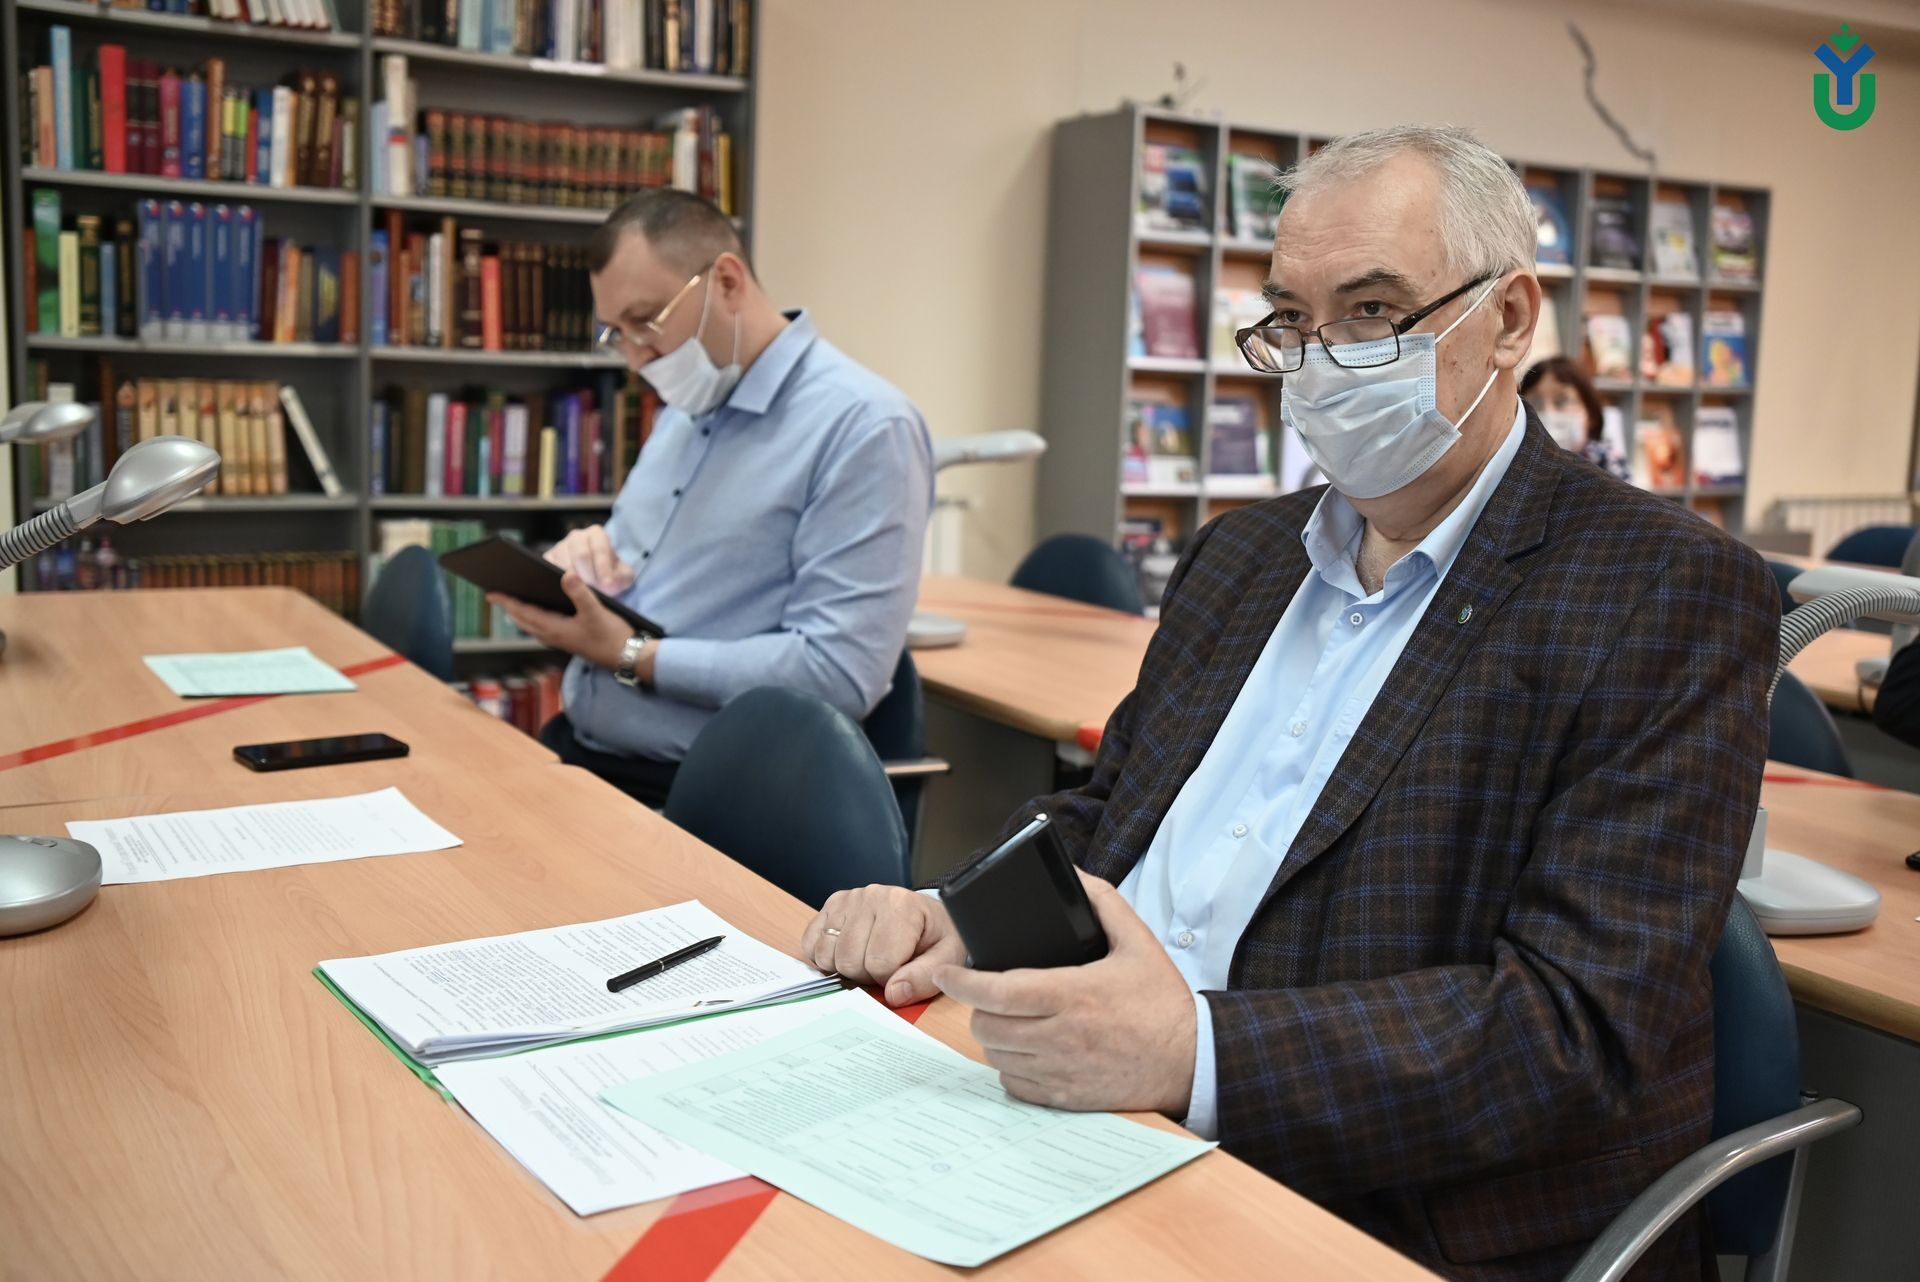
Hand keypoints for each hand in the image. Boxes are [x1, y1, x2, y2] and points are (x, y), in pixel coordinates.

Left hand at [487, 573, 632, 670]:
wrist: (626, 657)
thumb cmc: (611, 635)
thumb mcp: (596, 611)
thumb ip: (580, 592)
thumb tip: (566, 574)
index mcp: (554, 628)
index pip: (523, 612)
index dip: (507, 602)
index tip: (491, 593)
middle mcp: (552, 635)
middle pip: (522, 620)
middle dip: (508, 608)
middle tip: (495, 595)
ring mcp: (559, 640)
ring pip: (531, 626)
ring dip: (519, 615)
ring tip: (511, 602)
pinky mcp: (567, 640)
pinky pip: (541, 629)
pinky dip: (533, 619)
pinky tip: (537, 612)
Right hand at [543, 524, 633, 593]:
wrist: (597, 580)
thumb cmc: (612, 575)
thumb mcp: (623, 576)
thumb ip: (621, 578)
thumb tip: (608, 585)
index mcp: (597, 535)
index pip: (600, 549)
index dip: (604, 568)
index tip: (607, 586)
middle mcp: (577, 537)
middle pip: (580, 555)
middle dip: (588, 576)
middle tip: (594, 593)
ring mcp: (560, 547)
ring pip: (563, 562)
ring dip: (572, 582)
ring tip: (581, 597)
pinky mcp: (547, 559)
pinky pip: (547, 569)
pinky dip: (555, 582)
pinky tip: (563, 595)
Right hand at [801, 885, 967, 1005]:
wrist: (928, 915)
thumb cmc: (935, 936)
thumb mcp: (947, 956)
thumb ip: (925, 977)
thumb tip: (893, 994)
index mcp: (902, 906)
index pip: (880, 963)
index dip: (891, 979)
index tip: (903, 971)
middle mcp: (872, 896)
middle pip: (849, 960)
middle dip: (866, 975)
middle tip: (885, 966)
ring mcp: (848, 899)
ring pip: (827, 954)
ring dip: (844, 968)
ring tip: (867, 958)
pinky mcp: (831, 905)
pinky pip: (811, 943)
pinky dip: (824, 957)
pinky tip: (846, 953)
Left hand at [932, 870, 1196, 1115]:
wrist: (1192, 1060)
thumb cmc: (1162, 1002)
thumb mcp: (1138, 941)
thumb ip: (1103, 902)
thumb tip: (1072, 875)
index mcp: (1075, 994)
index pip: (999, 991)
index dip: (962, 982)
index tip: (944, 972)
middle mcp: (1062, 1036)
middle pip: (988, 1026)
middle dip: (978, 1007)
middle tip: (986, 994)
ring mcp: (1062, 1071)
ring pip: (997, 1056)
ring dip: (994, 1036)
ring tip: (1007, 1019)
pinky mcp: (1066, 1098)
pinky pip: (1015, 1085)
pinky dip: (1011, 1067)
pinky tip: (1026, 1050)